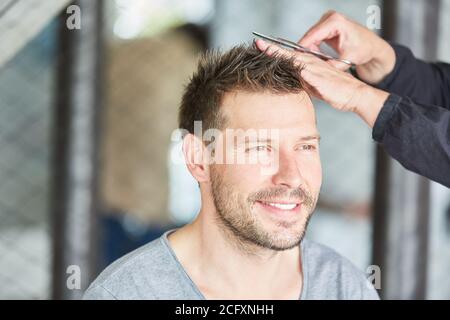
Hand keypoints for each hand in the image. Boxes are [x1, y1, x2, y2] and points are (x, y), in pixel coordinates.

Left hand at [255, 39, 389, 127]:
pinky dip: (295, 68)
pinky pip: (305, 72)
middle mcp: (311, 64)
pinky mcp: (319, 79)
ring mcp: (315, 70)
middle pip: (289, 54)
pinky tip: (283, 65)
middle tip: (258, 43)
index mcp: (310, 65)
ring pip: (295, 60)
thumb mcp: (313, 87)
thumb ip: (301, 82)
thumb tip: (290, 83)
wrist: (353, 95)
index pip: (290, 56)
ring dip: (280, 54)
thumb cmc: (334, 91)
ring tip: (265, 49)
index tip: (261, 47)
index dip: (275, 51)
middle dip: (273, 49)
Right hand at [298, 10, 395, 83]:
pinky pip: (314, 38)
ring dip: (310, 50)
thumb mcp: (347, 59)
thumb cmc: (365, 48)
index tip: (296, 58)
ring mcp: (327, 21)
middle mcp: (330, 18)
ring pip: (310, 38)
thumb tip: (318, 71)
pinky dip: (314, 48)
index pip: (312, 35)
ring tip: (315, 61)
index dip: (302, 48)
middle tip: (305, 64)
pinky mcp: (326, 27)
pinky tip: (318, 56)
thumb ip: (331, 66)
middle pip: (309, 36)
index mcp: (336, 22)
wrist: (372, 47)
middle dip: (306, 51)